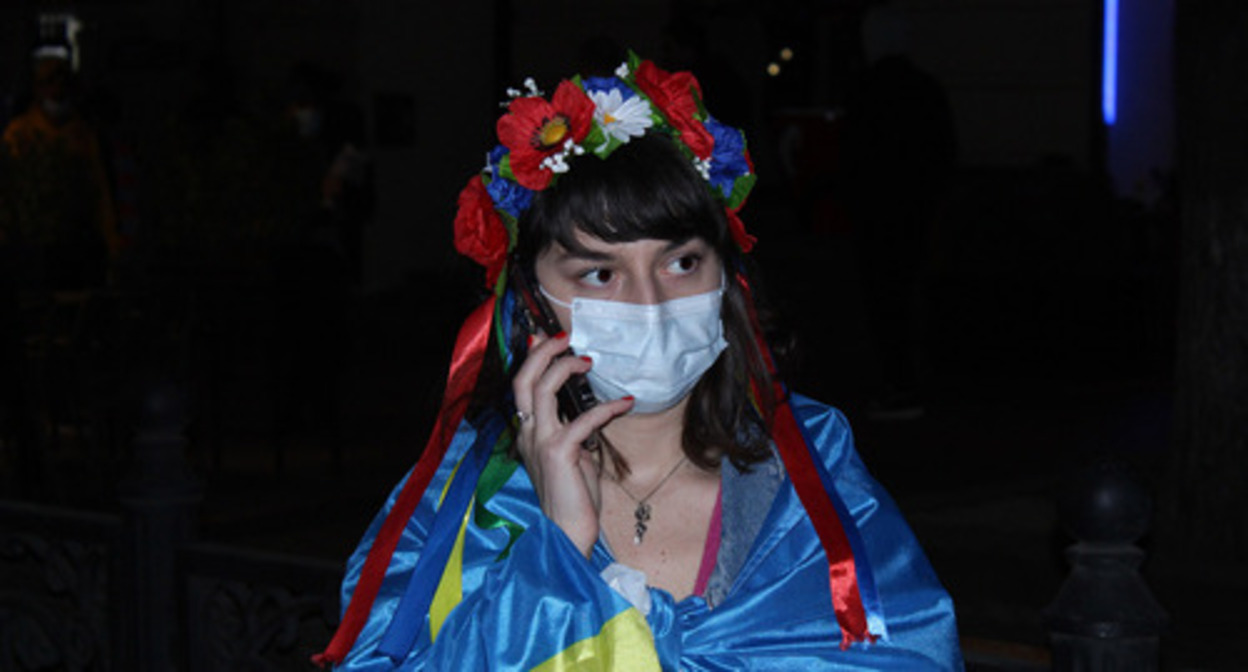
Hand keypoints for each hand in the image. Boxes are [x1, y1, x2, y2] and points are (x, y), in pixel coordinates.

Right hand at [512, 332, 633, 556]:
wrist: (567, 532)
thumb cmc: (573, 496)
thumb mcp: (571, 454)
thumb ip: (571, 430)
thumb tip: (583, 407)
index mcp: (528, 433)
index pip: (521, 387)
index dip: (532, 359)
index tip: (549, 339)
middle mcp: (528, 433)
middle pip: (523, 380)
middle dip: (542, 353)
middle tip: (564, 337)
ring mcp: (541, 442)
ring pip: (541, 389)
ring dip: (565, 368)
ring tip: (589, 361)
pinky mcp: (559, 453)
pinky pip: (582, 419)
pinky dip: (606, 407)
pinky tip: (625, 402)